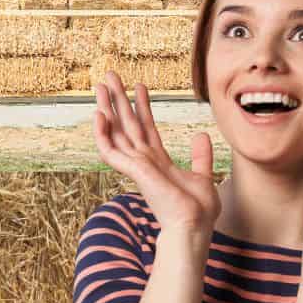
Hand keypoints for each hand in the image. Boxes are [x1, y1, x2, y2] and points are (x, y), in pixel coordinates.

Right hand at [93, 70, 220, 235]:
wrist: (194, 226)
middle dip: (118, 99)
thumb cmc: (198, 211)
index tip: (139, 86)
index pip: (146, 127)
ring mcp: (135, 164)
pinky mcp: (131, 170)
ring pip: (115, 131)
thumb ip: (200, 156)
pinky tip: (99, 114)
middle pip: (127, 123)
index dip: (142, 106)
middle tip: (110, 77)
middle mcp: (143, 160)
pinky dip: (101, 132)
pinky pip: (109, 149)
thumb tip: (200, 135)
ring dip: (106, 108)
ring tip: (100, 85)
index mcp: (158, 160)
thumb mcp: (203, 176)